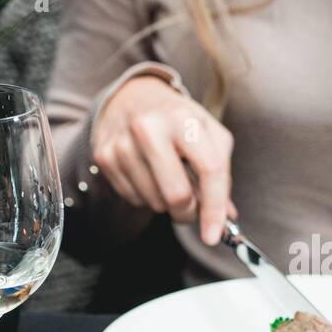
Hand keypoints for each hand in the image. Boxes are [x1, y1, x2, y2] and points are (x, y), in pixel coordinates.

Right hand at [93, 75, 234, 244]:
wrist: (132, 96)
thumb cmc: (177, 119)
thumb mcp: (208, 134)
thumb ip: (221, 175)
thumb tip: (226, 217)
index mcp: (184, 118)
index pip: (208, 170)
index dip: (214, 208)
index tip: (214, 236)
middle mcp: (150, 127)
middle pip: (176, 195)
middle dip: (188, 213)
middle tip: (192, 209)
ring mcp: (123, 142)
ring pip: (154, 202)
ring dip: (166, 203)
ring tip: (168, 177)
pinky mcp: (104, 155)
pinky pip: (133, 198)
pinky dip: (147, 196)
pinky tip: (148, 173)